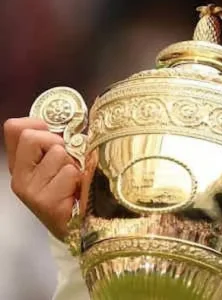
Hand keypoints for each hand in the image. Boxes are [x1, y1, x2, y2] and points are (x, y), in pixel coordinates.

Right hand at [4, 117, 81, 240]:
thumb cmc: (74, 189)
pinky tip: (76, 192)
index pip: (13, 128)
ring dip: (73, 163)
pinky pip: (68, 172)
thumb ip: (56, 143)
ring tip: (75, 179)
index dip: (37, 123)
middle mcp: (19, 177)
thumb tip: (62, 121)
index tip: (53, 133)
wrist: (80, 226)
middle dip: (57, 142)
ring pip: (56, 153)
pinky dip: (78, 178)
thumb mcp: (62, 161)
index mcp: (21, 164)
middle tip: (68, 160)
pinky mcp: (43, 201)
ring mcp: (29, 190)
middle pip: (32, 136)